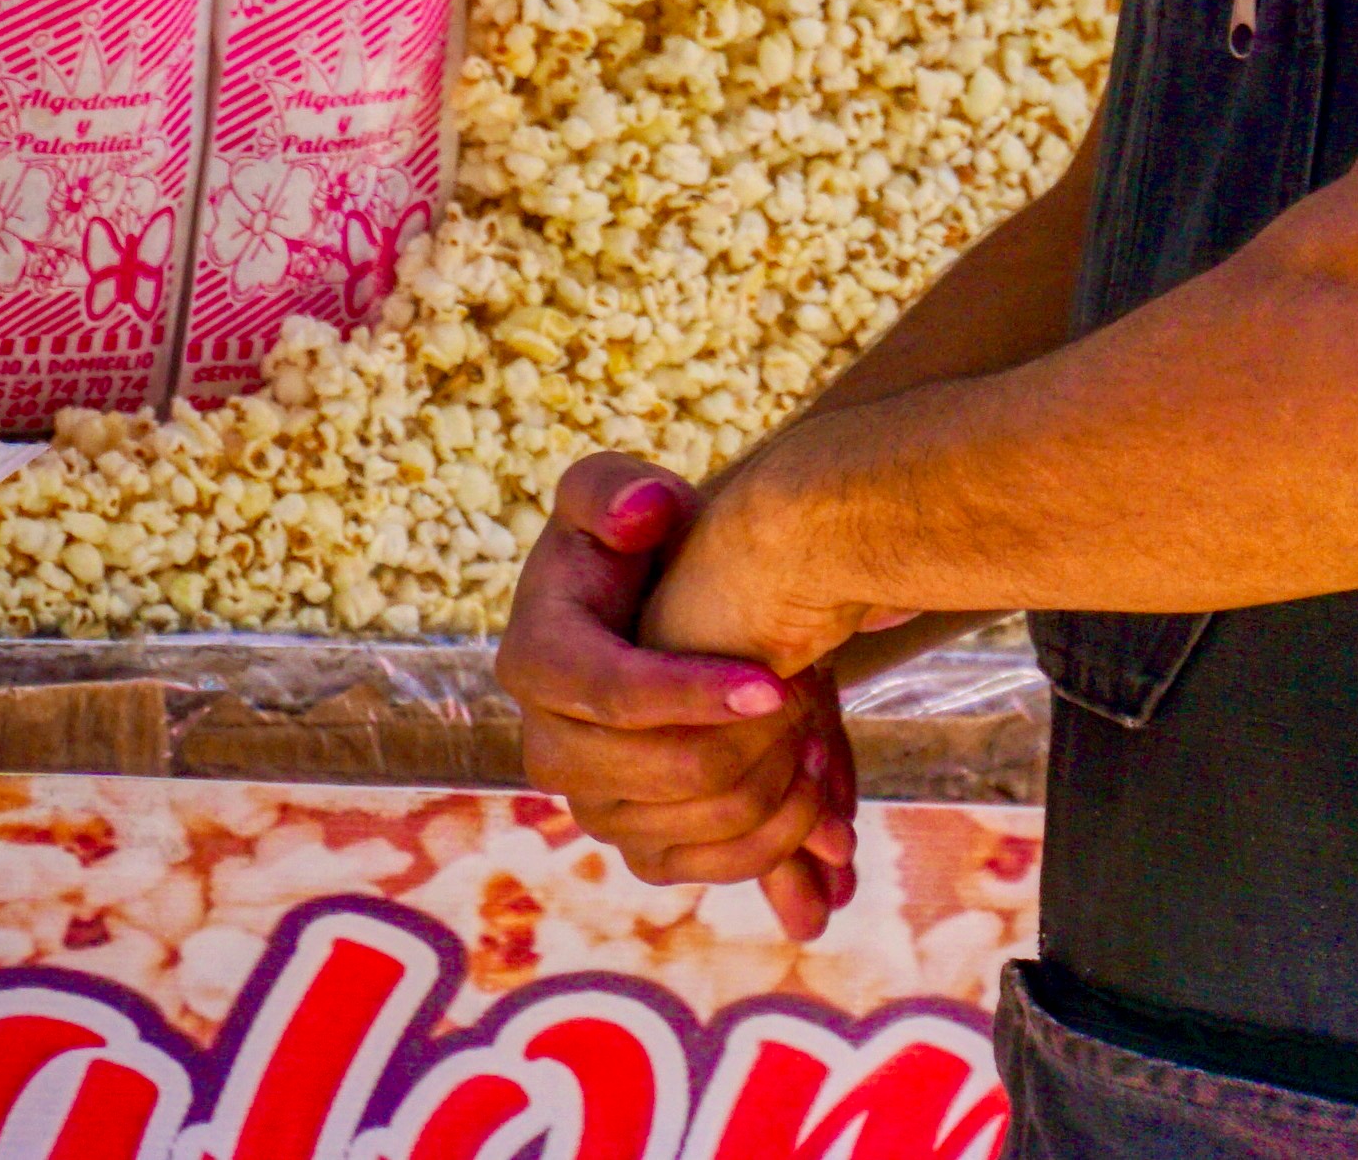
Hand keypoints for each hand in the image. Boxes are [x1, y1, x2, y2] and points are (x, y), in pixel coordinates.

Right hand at [498, 454, 861, 938]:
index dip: (692, 695)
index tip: (775, 681)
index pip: (610, 694)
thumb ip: (614, 490)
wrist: (653, 613)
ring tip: (821, 733)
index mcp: (535, 659)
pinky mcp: (639, 845)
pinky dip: (778, 840)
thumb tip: (644, 514)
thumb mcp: (615, 496)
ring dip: (776, 788)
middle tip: (811, 692)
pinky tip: (818, 788)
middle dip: (755, 740)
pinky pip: (713, 868)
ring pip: (696, 825)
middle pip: (664, 770)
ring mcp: (593, 806)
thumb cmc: (636, 546)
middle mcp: (548, 747)